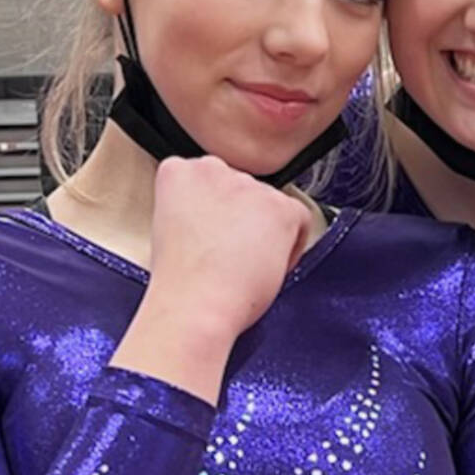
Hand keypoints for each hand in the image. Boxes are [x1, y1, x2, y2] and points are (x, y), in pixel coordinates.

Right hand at [113, 158, 310, 403]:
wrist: (193, 305)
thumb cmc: (181, 284)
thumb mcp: (172, 228)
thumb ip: (195, 210)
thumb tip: (221, 218)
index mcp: (178, 172)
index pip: (211, 180)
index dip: (218, 212)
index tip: (215, 236)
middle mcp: (213, 168)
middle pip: (243, 190)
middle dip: (244, 219)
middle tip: (232, 255)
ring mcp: (249, 185)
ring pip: (271, 204)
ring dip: (266, 232)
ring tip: (246, 266)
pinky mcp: (279, 206)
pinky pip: (301, 219)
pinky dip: (292, 246)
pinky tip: (268, 266)